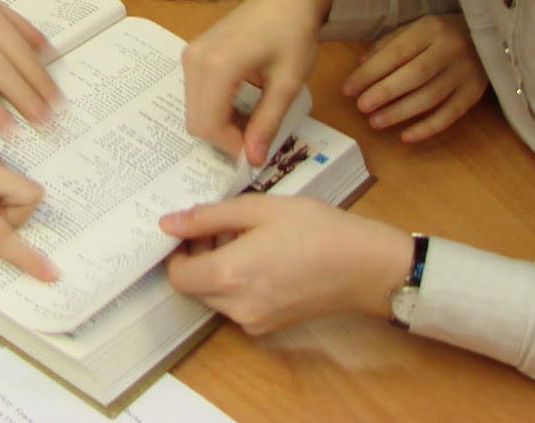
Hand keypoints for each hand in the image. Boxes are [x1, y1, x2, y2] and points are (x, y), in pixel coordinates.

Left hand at [161, 196, 410, 333]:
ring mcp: (254, 321)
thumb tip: (168, 223)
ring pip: (215, 296)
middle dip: (200, 257)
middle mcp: (237, 306)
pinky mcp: (269, 326)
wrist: (365, 266)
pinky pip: (237, 305)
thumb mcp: (259, 209)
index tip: (191, 228)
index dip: (177, 251)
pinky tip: (265, 257)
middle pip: (195, 286)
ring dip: (218, 269)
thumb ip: (208, 216)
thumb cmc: (317, 230)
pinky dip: (238, 283)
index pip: (177, 275)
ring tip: (249, 238)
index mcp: (229, 275)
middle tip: (224, 227)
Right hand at [181, 0, 332, 164]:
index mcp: (218, 65)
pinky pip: (195, 94)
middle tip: (256, 137)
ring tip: (252, 119)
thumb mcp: (288, 84)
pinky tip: (241, 102)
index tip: (257, 152)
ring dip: (220, 123)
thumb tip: (253, 160)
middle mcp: (195, 59)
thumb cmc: (294, 34)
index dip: (232, 147)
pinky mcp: (194, 52)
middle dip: (225, 137)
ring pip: (194, 110)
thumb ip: (267, 122)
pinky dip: (215, 107)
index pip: (209, 125)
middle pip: (196, 121)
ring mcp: (191, 53)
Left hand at [340, 13, 487, 141]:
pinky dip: (428, 128)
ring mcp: (466, 73)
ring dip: (401, 113)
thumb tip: (361, 66)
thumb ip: (388, 44)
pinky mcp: (475, 93)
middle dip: (384, 93)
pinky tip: (407, 136)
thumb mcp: (415, 28)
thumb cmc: (441, 33)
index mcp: (431, 29)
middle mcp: (451, 50)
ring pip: (431, 97)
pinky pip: (451, 114)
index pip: (396, 53)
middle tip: (361, 107)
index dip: (370, 73)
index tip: (348, 89)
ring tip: (375, 122)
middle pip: (414, 76)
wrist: (488, 36)